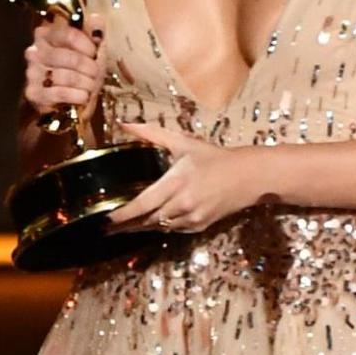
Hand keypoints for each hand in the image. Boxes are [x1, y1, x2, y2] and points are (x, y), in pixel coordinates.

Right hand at [22, 13, 104, 122]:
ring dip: (85, 82)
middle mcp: (35, 51)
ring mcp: (32, 73)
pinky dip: (77, 95)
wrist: (67, 100)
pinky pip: (59, 93)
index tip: (95, 53)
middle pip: (68, 57)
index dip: (87, 45)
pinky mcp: (33, 93)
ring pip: (65, 76)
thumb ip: (94, 32)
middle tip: (96, 73)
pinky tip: (84, 96)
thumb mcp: (90, 49)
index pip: (68, 34)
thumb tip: (96, 18)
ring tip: (92, 85)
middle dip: (89, 67)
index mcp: (46, 34)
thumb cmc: (79, 70)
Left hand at [106, 122, 262, 234]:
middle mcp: (182, 203)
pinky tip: (151, 223)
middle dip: (126, 226)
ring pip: (160, 228)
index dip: (123, 215)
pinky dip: (161, 227)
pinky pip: (174, 230)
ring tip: (124, 228)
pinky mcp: (200, 226)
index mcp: (176, 182)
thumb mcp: (183, 142)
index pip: (142, 204)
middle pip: (147, 221)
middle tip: (107, 229)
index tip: (106, 220)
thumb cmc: (214, 157)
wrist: (248, 176)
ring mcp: (192, 217)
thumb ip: (152, 134)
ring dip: (142, 228)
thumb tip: (126, 124)